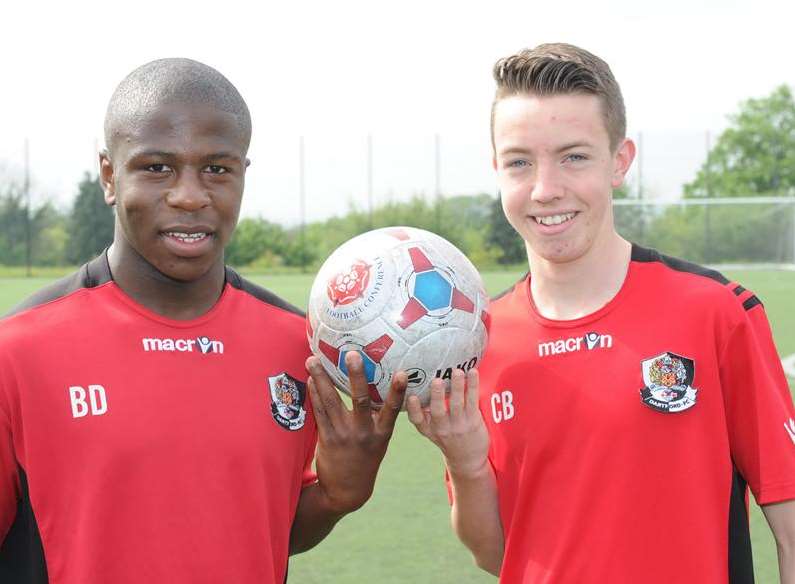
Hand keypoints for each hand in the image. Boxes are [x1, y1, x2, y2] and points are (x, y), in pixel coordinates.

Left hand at [305, 352, 406, 514]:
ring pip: (332, 402)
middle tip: (352, 354)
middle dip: (356, 376)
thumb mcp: (379, 441)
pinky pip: (319, 412)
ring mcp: (344, 436)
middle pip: (361, 400)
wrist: (347, 491)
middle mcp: (364, 433)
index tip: (401, 373)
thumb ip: (378, 418)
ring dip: (321, 378)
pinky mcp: (326, 439)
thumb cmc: (365, 459)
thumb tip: (374, 387)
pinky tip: (310, 379)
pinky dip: (314, 394)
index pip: (392, 410)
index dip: (397, 391)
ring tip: (312, 360)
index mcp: (381, 434)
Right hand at [406, 368, 489, 478]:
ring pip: (457, 404)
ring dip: (457, 386)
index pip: (417, 420)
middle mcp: (442, 429)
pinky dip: (472, 386)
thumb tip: (420, 382)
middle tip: (436, 380)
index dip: (413, 409)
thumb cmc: (448, 439)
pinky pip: (472, 401)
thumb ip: (425, 413)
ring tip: (457, 371)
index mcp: (428, 429)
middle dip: (437, 396)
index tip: (411, 397)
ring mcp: (458, 426)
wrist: (467, 460)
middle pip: (438, 412)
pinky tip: (472, 372)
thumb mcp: (432, 430)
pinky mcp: (473, 421)